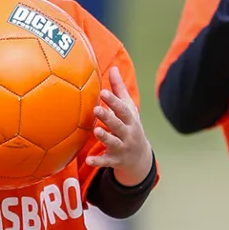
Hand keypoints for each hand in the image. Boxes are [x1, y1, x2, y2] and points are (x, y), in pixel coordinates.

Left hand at [85, 67, 152, 186]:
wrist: (139, 157)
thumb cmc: (130, 126)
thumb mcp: (128, 108)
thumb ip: (119, 89)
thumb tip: (113, 67)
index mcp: (130, 120)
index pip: (122, 109)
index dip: (113, 101)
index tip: (103, 92)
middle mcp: (127, 134)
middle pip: (118, 125)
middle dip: (109, 117)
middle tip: (96, 109)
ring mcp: (121, 148)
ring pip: (113, 142)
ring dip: (105, 137)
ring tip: (96, 130)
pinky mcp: (114, 160)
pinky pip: (106, 161)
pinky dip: (98, 161)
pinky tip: (88, 160)